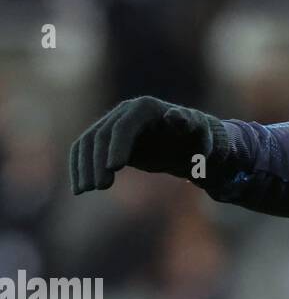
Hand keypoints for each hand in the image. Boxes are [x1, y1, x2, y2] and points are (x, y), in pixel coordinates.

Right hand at [69, 96, 225, 193]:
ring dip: (83, 166)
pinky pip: (85, 151)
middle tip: (101, 187)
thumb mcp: (199, 133)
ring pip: (87, 142)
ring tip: (86, 190)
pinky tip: (79, 188)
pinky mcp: (106, 140)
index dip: (118, 145)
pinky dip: (79, 167)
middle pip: (102, 135)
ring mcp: (112, 124)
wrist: (187, 145)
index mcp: (146, 108)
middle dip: (98, 161)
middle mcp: (124, 112)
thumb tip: (174, 116)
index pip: (125, 126)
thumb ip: (188, 124)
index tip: (114, 168)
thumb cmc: (197, 139)